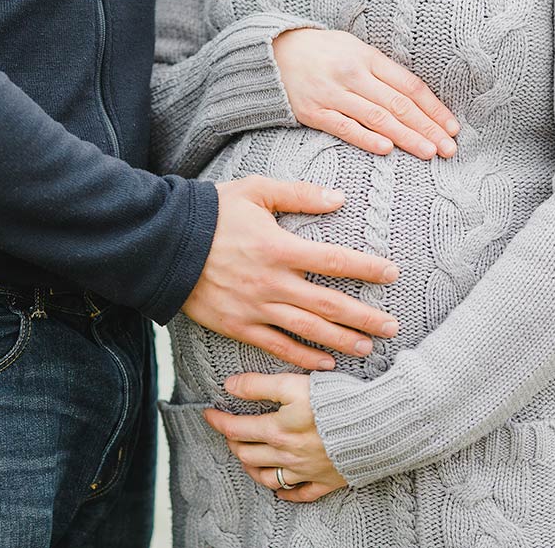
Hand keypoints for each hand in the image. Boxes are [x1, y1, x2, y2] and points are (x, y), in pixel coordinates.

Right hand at [183, 176, 399, 370]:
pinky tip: (325, 364)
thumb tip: (339, 197)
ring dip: (341, 341)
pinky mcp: (238, 325)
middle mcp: (272, 283)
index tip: (392, 274)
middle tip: (393, 327)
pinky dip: (303, 358)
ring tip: (368, 348)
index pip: (334, 261)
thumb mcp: (254, 191)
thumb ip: (298, 194)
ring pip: (308, 330)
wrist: (162, 245)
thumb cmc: (211, 213)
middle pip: (328, 305)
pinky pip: (277, 347)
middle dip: (364, 318)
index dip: (366, 269)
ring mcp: (255, 308)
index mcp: (279, 248)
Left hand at [204, 373, 345, 502]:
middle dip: (234, 443)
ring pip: (269, 478)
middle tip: (230, 433)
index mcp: (276, 430)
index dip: (218, 421)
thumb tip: (229, 385)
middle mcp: (287, 454)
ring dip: (253, 469)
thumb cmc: (336, 401)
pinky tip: (280, 490)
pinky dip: (286, 493)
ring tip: (247, 459)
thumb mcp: (293, 384)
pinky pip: (301, 493)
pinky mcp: (326, 480)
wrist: (376, 426)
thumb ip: (258, 385)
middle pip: (248, 455)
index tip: (208, 414)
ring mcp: (306, 470)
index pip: (236, 429)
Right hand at [273, 28, 459, 158]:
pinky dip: (366, 138)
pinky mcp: (312, 111)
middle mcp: (353, 74)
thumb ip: (381, 70)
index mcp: (368, 57)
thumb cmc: (321, 52)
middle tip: (449, 149)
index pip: (409, 86)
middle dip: (427, 128)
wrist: (272, 52)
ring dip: (406, 137)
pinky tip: (387, 149)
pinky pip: (343, 127)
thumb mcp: (353, 48)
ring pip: (377, 118)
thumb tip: (415, 97)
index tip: (453, 127)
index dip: (434, 108)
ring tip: (429, 152)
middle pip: (398, 104)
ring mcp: (332, 94)